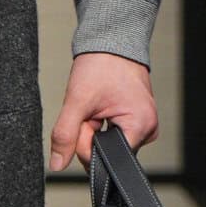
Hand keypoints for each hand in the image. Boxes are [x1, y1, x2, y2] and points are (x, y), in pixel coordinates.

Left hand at [48, 51, 158, 173]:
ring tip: (98, 104)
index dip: (86, 142)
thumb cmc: (101, 64)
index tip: (86, 118)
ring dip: (95, 128)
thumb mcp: (77, 101)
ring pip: (107, 144)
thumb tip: (58, 164)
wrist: (111, 42)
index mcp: (140, 126)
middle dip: (90, 134)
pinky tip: (102, 106)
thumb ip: (65, 135)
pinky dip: (101, 123)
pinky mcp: (138, 121)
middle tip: (90, 108)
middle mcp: (148, 129)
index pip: (105, 157)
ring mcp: (144, 126)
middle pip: (107, 152)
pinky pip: (113, 134)